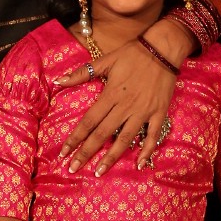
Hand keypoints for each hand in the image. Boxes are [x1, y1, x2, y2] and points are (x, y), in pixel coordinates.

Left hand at [53, 37, 179, 173]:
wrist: (163, 48)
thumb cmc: (132, 54)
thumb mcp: (105, 60)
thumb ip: (82, 73)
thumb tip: (58, 82)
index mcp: (110, 94)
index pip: (88, 121)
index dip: (74, 138)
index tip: (63, 153)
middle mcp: (125, 106)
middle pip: (102, 134)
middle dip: (86, 153)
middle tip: (73, 169)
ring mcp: (143, 112)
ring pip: (125, 139)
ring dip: (111, 157)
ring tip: (99, 172)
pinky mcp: (158, 113)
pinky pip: (152, 136)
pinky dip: (147, 150)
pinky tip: (140, 164)